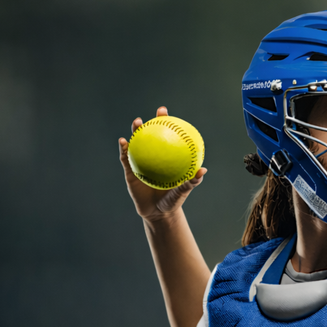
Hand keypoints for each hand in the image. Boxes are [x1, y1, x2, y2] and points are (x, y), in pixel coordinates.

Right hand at [118, 106, 206, 221]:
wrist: (157, 213)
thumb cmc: (172, 201)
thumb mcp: (182, 191)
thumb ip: (192, 181)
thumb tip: (202, 170)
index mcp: (166, 159)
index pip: (168, 138)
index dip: (168, 124)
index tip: (168, 113)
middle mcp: (153, 157)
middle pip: (152, 136)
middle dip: (154, 121)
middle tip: (158, 113)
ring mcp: (140, 162)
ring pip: (137, 143)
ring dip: (136, 131)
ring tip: (138, 122)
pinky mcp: (130, 171)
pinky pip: (125, 157)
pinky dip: (124, 148)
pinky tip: (123, 141)